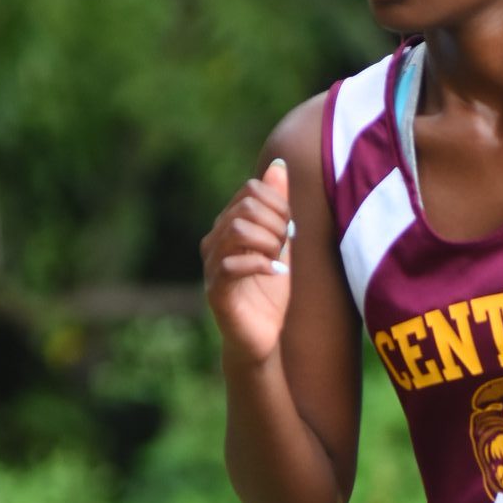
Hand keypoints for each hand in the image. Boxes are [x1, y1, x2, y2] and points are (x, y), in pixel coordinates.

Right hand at [201, 158, 293, 364]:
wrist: (262, 337)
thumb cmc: (269, 291)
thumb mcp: (279, 243)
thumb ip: (277, 206)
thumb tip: (277, 164)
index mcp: (227, 225)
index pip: (250, 191)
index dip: (278, 202)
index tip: (290, 226)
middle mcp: (214, 241)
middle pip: (244, 207)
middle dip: (275, 222)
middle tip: (286, 243)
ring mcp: (211, 265)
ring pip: (236, 230)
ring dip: (268, 241)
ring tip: (279, 258)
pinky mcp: (216, 290)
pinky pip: (232, 264)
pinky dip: (260, 264)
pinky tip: (275, 273)